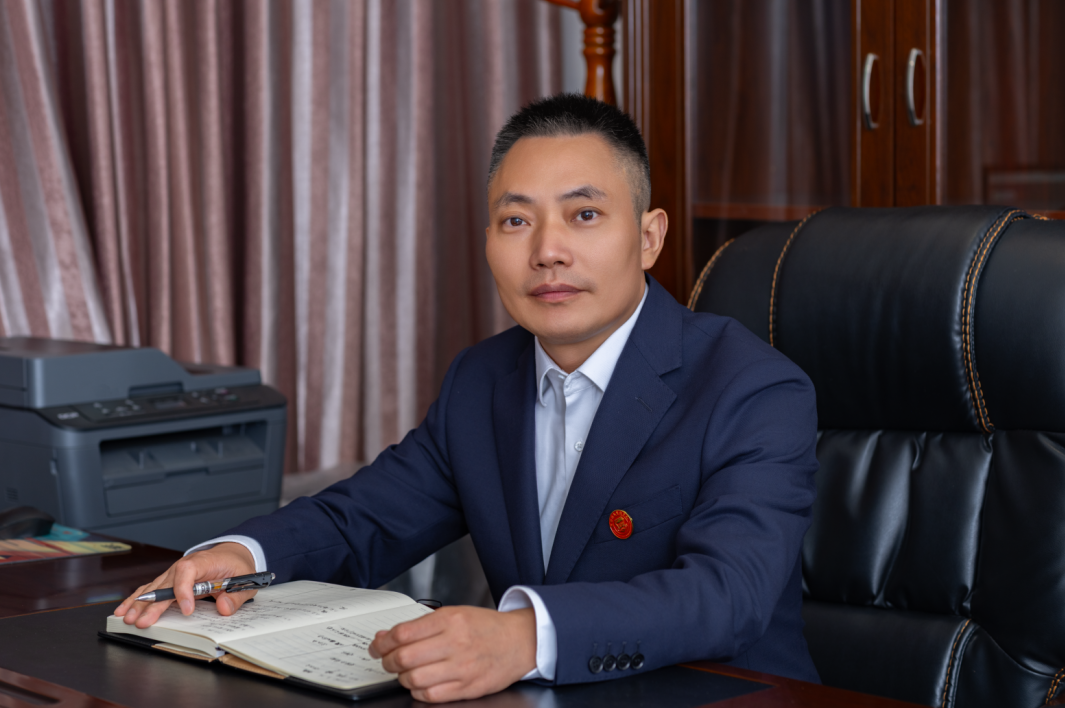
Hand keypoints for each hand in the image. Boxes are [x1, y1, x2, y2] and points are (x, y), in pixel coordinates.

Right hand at [114, 542, 256, 628]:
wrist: (231, 553)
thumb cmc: (236, 565)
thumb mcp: (245, 580)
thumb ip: (236, 595)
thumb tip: (223, 609)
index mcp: (204, 561)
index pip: (189, 571)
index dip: (184, 590)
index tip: (188, 609)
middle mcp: (185, 565)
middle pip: (165, 583)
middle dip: (153, 604)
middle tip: (143, 621)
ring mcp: (174, 573)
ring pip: (153, 587)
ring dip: (139, 603)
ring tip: (127, 617)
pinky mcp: (169, 581)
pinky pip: (151, 589)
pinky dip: (136, 599)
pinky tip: (123, 609)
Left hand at [368, 606, 536, 702]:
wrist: (519, 641)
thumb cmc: (486, 627)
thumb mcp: (454, 614)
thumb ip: (421, 625)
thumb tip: (387, 636)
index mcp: (450, 620)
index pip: (403, 633)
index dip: (383, 642)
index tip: (378, 645)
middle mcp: (456, 643)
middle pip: (404, 657)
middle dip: (387, 661)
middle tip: (387, 660)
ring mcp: (462, 667)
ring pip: (413, 679)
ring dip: (402, 678)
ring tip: (405, 672)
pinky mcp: (467, 687)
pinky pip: (430, 695)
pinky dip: (418, 691)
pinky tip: (421, 683)